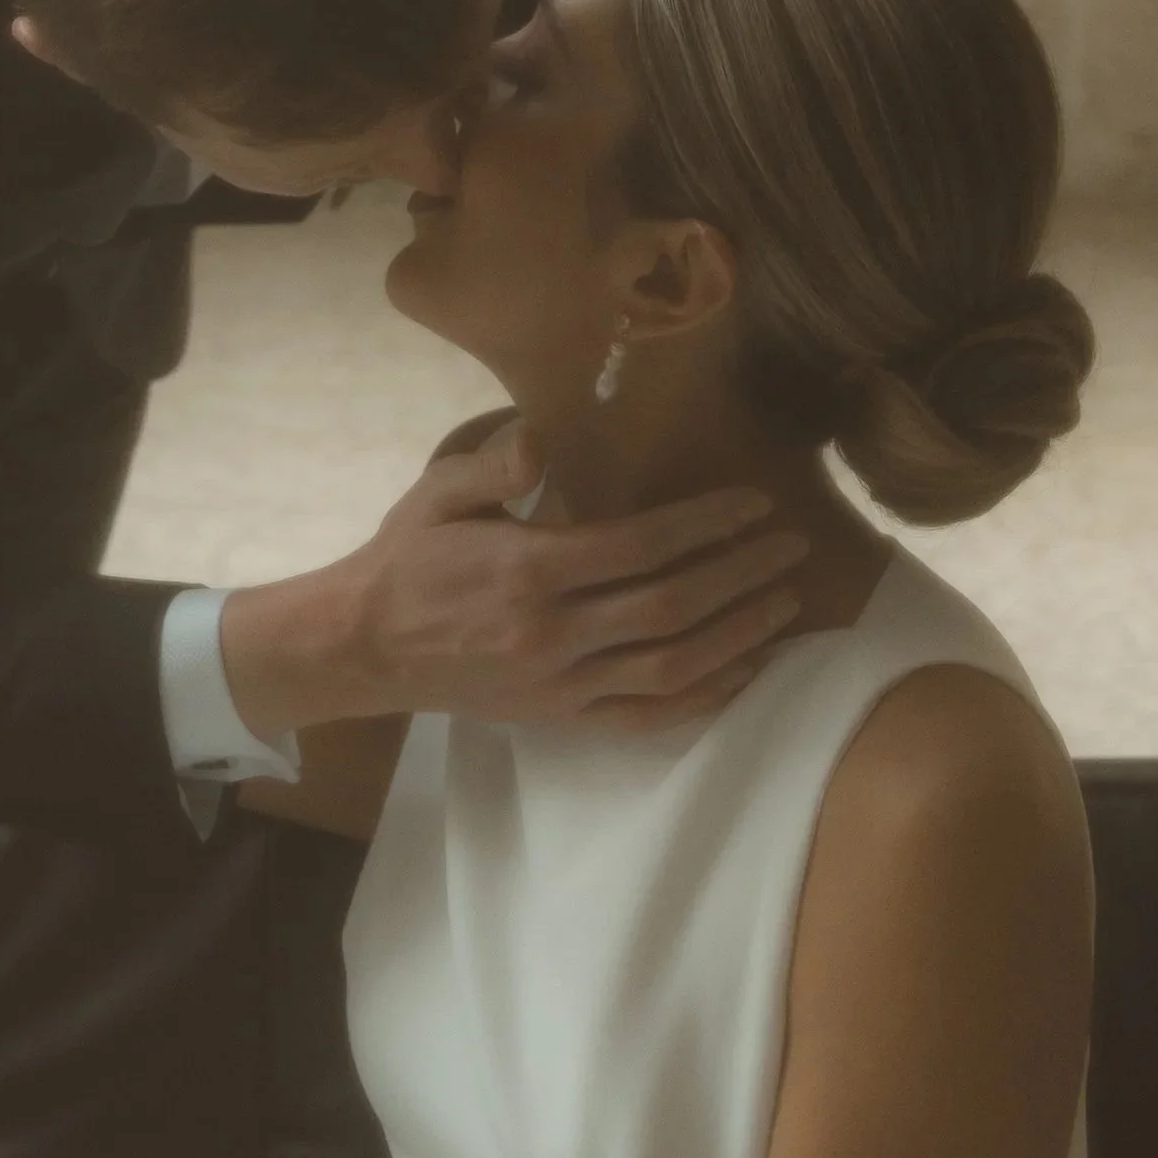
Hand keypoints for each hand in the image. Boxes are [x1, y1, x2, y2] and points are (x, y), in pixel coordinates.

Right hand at [330, 418, 810, 733]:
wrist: (366, 647)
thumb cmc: (408, 559)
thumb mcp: (439, 493)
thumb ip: (494, 464)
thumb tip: (542, 439)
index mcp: (528, 571)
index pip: (641, 547)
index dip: (706, 524)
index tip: (754, 504)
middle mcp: (553, 633)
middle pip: (672, 606)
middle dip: (742, 575)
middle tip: (791, 547)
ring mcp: (561, 684)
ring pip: (672, 666)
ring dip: (739, 634)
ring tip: (785, 603)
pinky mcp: (562, 718)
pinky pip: (648, 716)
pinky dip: (704, 696)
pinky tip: (745, 668)